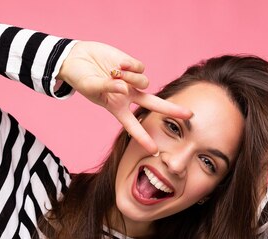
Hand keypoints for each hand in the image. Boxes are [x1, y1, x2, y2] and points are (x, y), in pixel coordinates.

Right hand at [57, 41, 191, 154]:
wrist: (77, 58)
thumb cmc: (80, 78)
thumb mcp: (91, 87)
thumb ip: (108, 88)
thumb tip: (124, 87)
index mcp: (117, 108)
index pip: (133, 127)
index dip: (143, 139)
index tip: (154, 151)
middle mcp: (128, 96)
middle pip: (154, 105)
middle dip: (172, 109)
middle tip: (190, 115)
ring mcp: (131, 81)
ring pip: (144, 82)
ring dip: (131, 78)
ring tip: (114, 72)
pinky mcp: (132, 66)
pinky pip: (139, 68)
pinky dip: (129, 65)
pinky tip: (117, 63)